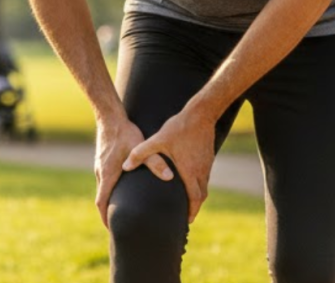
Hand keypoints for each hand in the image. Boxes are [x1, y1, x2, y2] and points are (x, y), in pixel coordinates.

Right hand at [94, 117, 171, 227]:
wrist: (109, 116)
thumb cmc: (125, 132)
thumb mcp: (141, 147)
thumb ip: (155, 162)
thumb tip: (170, 177)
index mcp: (108, 174)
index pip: (102, 202)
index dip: (105, 217)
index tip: (111, 229)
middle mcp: (101, 172)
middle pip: (101, 198)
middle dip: (108, 212)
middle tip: (118, 224)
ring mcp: (100, 165)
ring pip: (103, 187)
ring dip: (109, 199)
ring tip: (121, 208)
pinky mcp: (102, 159)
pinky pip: (104, 178)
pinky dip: (110, 187)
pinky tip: (121, 186)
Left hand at [123, 109, 215, 223]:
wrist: (202, 113)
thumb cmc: (179, 127)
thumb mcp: (157, 140)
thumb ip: (140, 153)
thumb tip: (125, 166)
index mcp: (190, 172)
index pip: (194, 199)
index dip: (191, 212)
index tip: (186, 221)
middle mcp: (201, 171)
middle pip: (202, 196)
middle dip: (194, 208)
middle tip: (186, 216)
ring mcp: (207, 164)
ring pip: (205, 186)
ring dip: (197, 196)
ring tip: (188, 202)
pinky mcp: (209, 157)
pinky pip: (205, 176)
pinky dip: (199, 184)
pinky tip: (190, 180)